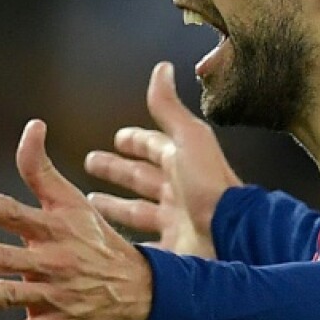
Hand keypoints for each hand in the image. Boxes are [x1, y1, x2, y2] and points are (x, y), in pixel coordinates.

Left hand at [0, 119, 152, 319]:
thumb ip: (41, 167)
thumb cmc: (97, 240)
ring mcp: (53, 295)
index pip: (12, 213)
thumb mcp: (73, 201)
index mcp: (52, 229)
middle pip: (3, 257)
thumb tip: (32, 123)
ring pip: (11, 296)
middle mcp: (50, 261)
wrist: (142, 292)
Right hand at [84, 62, 240, 258]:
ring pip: (137, 212)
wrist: (231, 235)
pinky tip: (106, 241)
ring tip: (89, 204)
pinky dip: (125, 242)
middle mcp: (178, 192)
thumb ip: (169, 108)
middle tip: (91, 163)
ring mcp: (175, 223)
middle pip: (141, 178)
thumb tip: (162, 67)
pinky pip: (142, 245)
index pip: (154, 146)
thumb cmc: (209, 185)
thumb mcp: (188, 138)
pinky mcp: (172, 251)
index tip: (117, 137)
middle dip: (116, 170)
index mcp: (182, 163)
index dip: (135, 141)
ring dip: (115, 206)